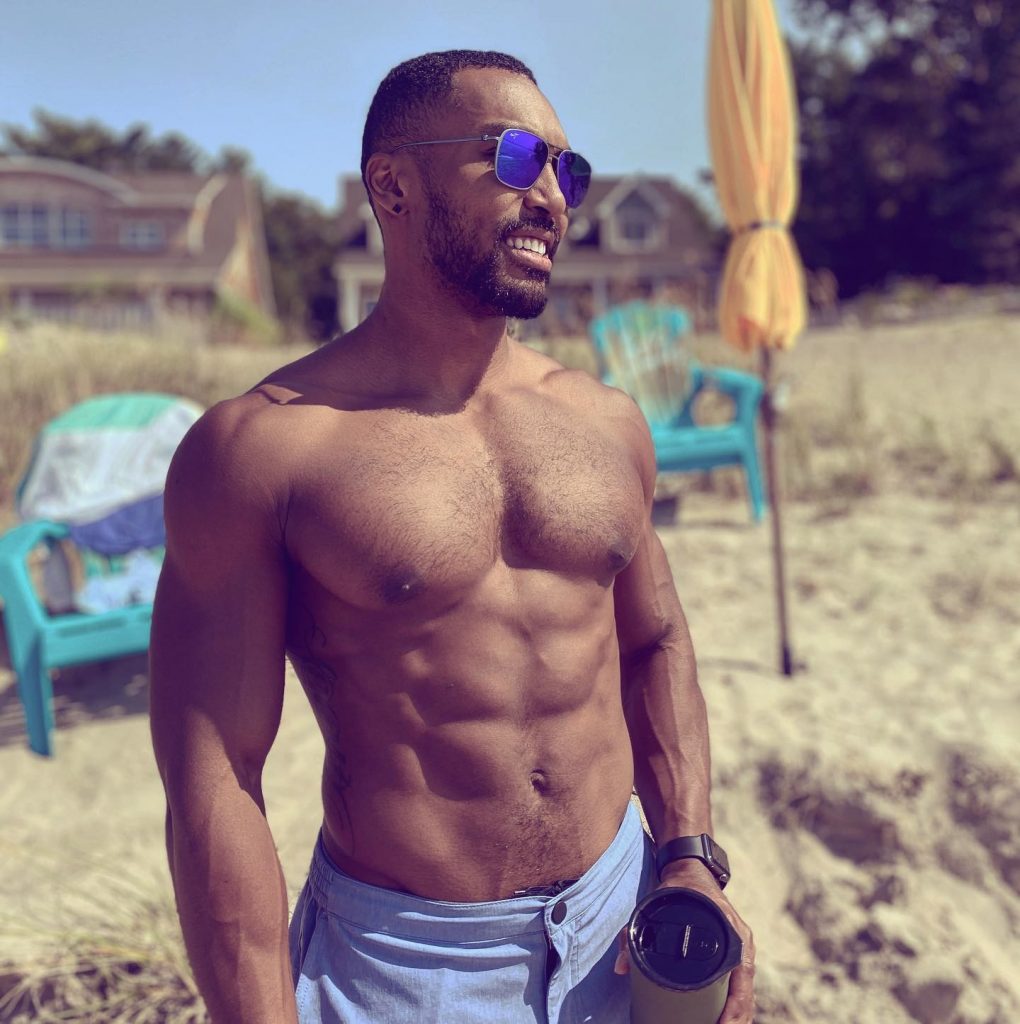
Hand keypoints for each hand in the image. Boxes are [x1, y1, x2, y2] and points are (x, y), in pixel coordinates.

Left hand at [614, 860, 754, 1023]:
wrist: (691, 866)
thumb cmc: (676, 887)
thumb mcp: (655, 905)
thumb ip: (632, 934)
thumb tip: (619, 968)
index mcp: (732, 933)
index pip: (741, 980)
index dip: (735, 1008)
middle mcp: (741, 942)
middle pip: (746, 992)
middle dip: (737, 1019)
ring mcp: (741, 946)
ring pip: (746, 990)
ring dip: (739, 1014)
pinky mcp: (736, 949)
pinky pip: (742, 982)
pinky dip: (738, 1003)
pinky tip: (729, 1019)